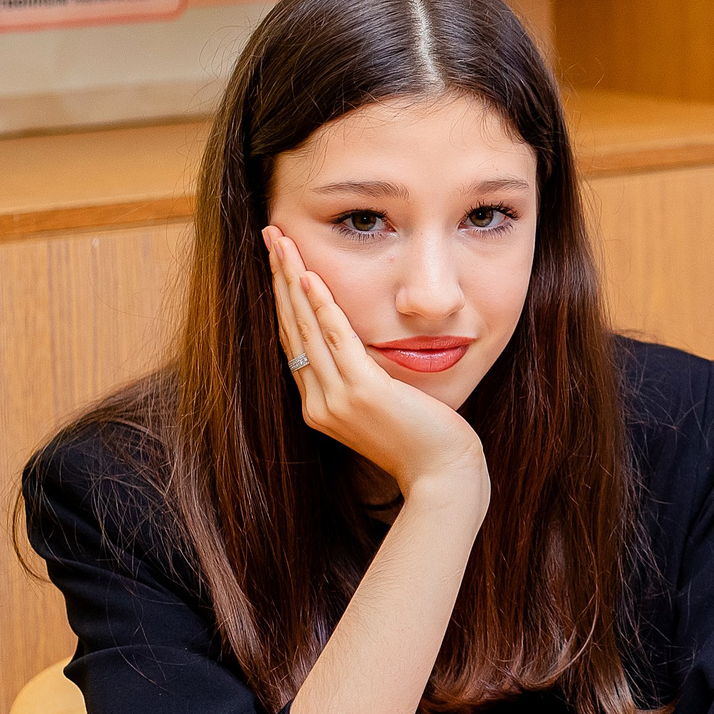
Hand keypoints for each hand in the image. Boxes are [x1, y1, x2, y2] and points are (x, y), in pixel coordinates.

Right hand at [266, 227, 486, 498]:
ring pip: (306, 328)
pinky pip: (336, 340)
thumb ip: (366, 381)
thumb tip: (366, 350)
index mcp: (321, 407)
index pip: (294, 341)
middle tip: (270, 236)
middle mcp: (320, 404)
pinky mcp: (363, 393)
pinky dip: (322, 306)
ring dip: (292, 280)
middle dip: (278, 278)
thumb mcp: (387, 407)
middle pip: (290, 327)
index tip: (279, 262)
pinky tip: (310, 276)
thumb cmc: (425, 442)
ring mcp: (337, 400)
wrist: (444, 477)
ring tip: (281, 242)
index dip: (283, 299)